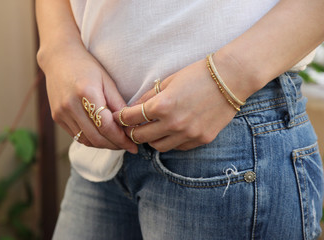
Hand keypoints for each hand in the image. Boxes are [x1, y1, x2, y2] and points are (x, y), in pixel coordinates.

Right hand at [39, 45, 137, 152]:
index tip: (133, 145)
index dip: (121, 139)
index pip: (106, 126)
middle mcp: (71, 106)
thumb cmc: (86, 66)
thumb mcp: (107, 81)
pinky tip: (102, 135)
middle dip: (114, 145)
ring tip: (116, 142)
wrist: (59, 58)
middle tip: (127, 146)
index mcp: (86, 93)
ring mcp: (61, 113)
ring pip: (85, 140)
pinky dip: (91, 139)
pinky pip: (76, 135)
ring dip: (103, 144)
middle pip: (96, 138)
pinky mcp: (56, 117)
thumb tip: (129, 124)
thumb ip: (117, 103)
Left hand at [114, 59, 240, 151]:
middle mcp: (173, 123)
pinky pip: (179, 147)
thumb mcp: (169, 81)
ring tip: (154, 129)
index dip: (122, 118)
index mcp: (162, 105)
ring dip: (152, 139)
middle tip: (133, 126)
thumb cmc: (198, 74)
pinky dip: (172, 141)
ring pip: (158, 147)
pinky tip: (174, 131)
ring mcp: (188, 134)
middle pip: (141, 137)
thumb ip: (149, 97)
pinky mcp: (201, 140)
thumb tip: (134, 108)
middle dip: (133, 132)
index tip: (121, 117)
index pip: (131, 118)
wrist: (231, 78)